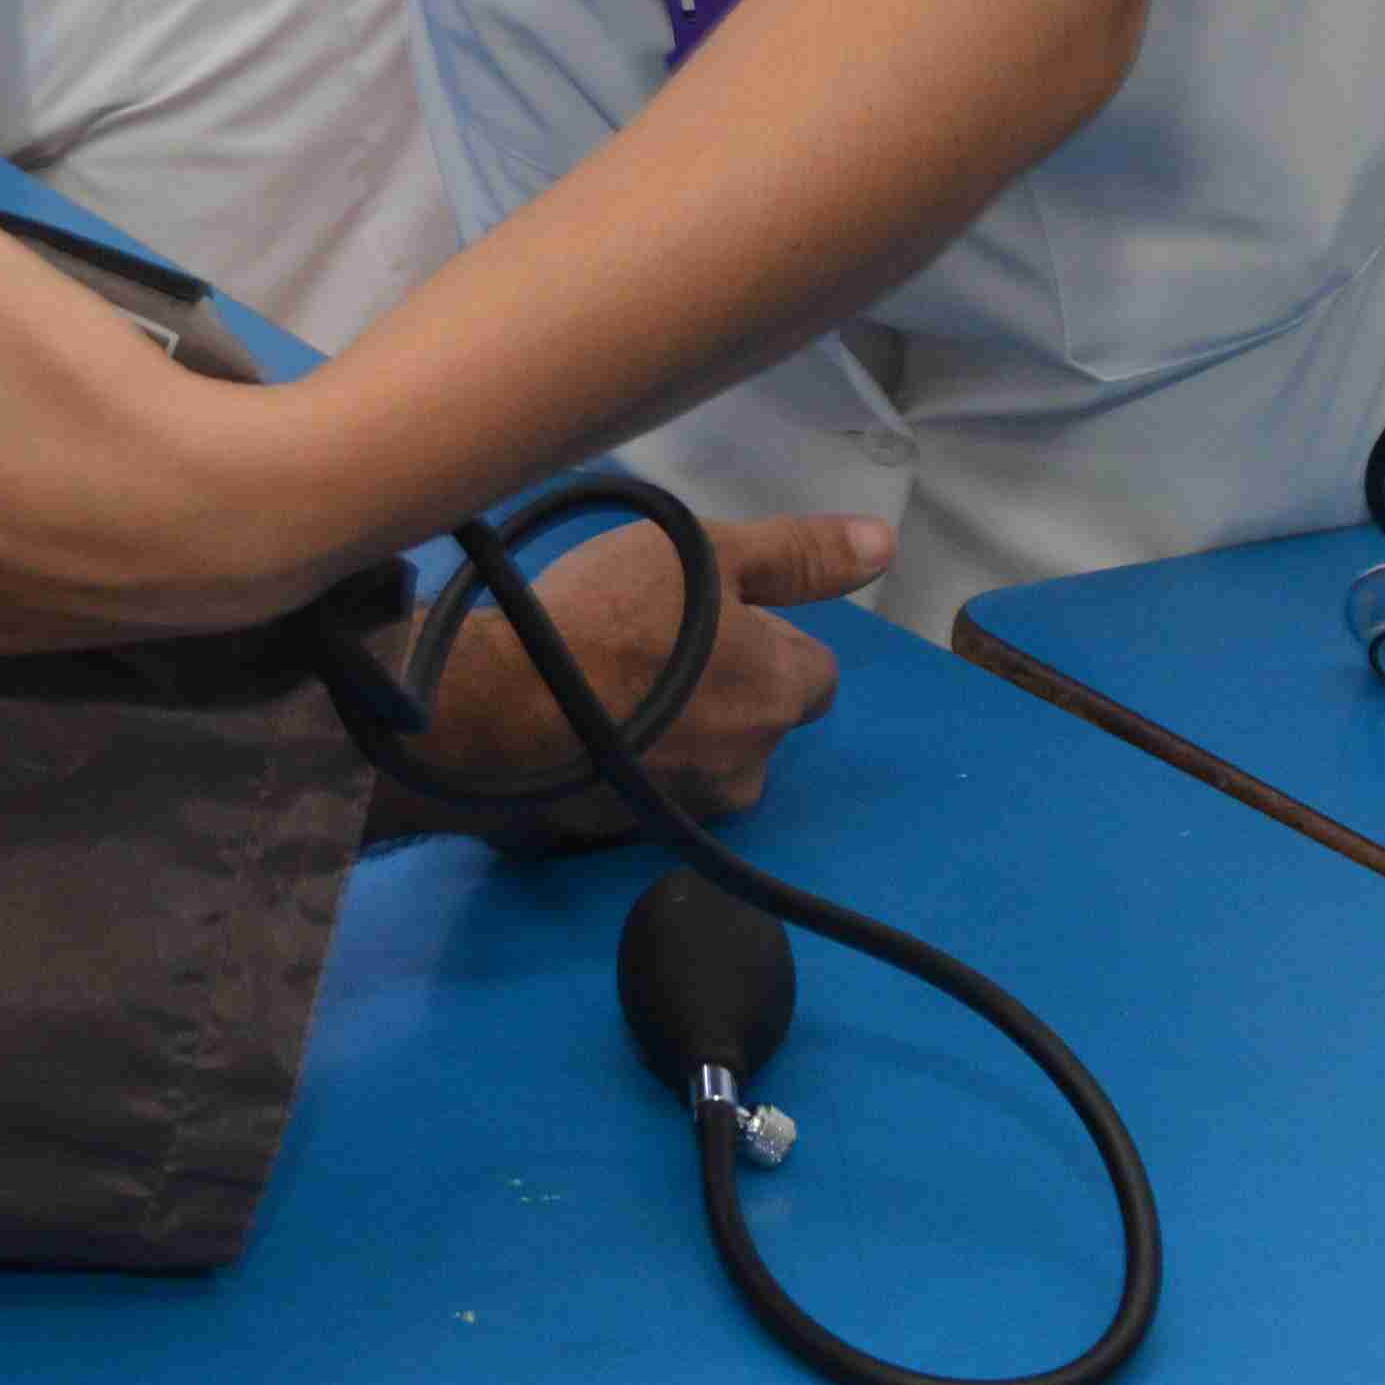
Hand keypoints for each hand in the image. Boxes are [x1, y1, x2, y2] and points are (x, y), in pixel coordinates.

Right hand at [371, 511, 881, 850]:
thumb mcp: (709, 553)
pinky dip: (629, 762)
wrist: (499, 707)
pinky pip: (647, 790)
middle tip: (651, 644)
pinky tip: (582, 726)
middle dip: (723, 690)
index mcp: (780, 696)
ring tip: (609, 685)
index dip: (767, 638)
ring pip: (704, 760)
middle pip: (757, 721)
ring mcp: (688, 811)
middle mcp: (750, 768)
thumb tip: (886, 546)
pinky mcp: (627, 838)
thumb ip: (799, 555)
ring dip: (676, 729)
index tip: (709, 617)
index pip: (813, 672)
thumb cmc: (611, 616)